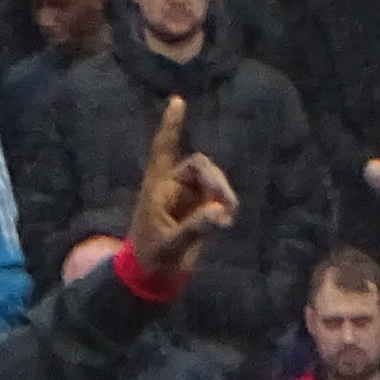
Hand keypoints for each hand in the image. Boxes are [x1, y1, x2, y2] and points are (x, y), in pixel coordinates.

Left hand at [130, 98, 238, 273]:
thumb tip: (221, 213)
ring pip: (212, 182)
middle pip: (200, 166)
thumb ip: (195, 230)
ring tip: (227, 216)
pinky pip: (217, 199)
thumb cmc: (151, 260)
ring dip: (222, 193)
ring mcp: (187, 197)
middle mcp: (172, 186)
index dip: (172, 126)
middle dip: (216, 180)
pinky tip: (226, 220)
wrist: (151, 278)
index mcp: (157, 188)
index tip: (178, 101)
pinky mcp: (199, 210)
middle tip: (229, 204)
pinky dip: (224, 206)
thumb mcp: (171, 247)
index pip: (164, 150)